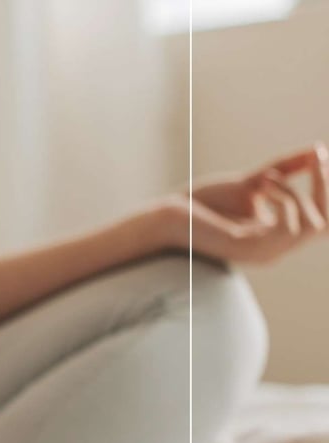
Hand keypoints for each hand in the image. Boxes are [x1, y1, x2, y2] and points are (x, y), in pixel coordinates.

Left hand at [174, 142, 327, 263]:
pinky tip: (265, 186)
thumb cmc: (204, 202)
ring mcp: (262, 252)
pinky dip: (285, 200)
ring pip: (313, 226)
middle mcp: (275, 250)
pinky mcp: (248, 248)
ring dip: (297, 192)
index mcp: (277, 237)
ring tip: (267, 177)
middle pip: (325, 225)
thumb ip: (286, 169)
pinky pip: (288, 228)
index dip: (327, 192)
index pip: (323, 223)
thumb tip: (318, 150)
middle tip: (316, 162)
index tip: (323, 159)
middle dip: (324, 188)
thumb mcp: (254, 182)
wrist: (169, 216)